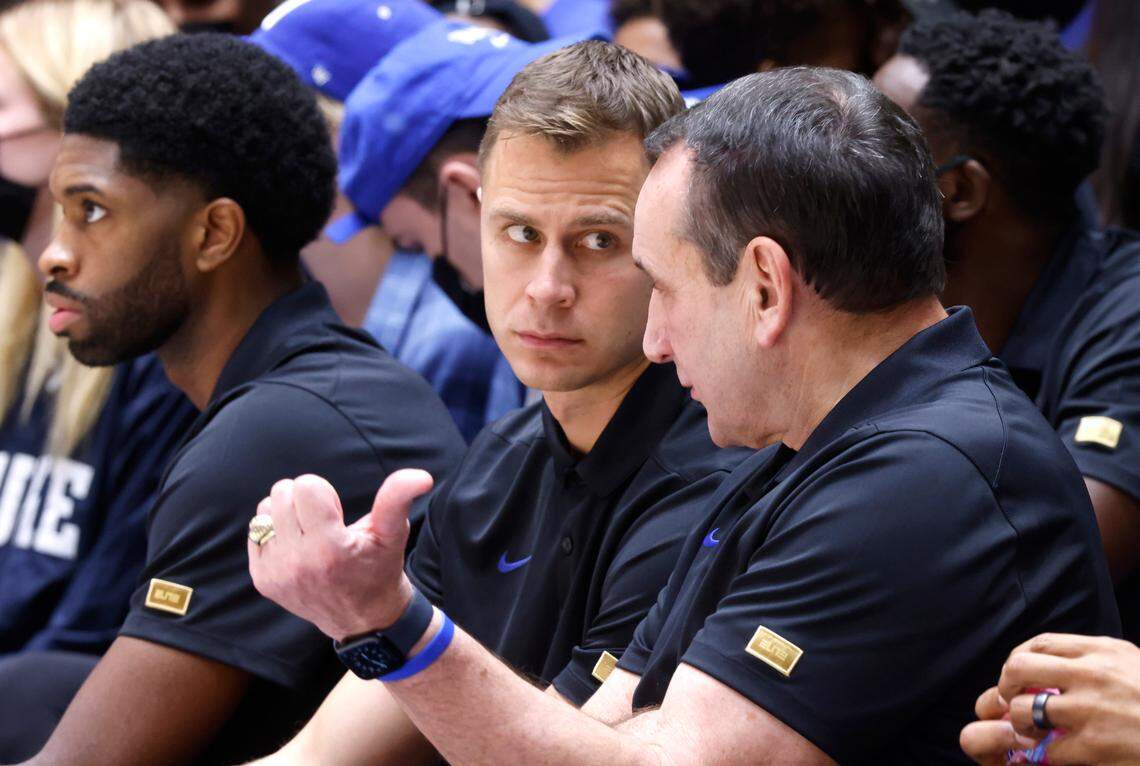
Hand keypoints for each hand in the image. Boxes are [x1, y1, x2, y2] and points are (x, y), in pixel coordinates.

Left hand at [248, 470, 433, 641]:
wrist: (362, 619)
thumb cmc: (379, 568)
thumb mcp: (393, 533)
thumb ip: (398, 499)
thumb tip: (421, 476)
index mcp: (329, 548)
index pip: (305, 486)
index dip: (324, 492)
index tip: (336, 513)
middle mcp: (297, 563)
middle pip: (282, 493)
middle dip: (303, 499)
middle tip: (323, 521)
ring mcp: (276, 573)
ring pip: (264, 510)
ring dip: (285, 514)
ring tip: (308, 533)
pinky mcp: (263, 580)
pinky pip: (255, 532)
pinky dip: (274, 532)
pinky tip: (296, 547)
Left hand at [960, 633, 1139, 764]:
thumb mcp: (1132, 664)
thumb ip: (1096, 658)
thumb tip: (1055, 663)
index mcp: (1102, 651)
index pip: (1040, 643)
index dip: (1018, 659)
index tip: (1017, 675)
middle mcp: (1092, 674)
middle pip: (1019, 668)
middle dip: (1004, 685)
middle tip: (1008, 701)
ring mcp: (1091, 710)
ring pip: (1024, 709)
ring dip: (1019, 722)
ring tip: (1028, 730)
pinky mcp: (1096, 746)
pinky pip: (1047, 748)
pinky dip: (1041, 754)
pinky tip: (1049, 754)